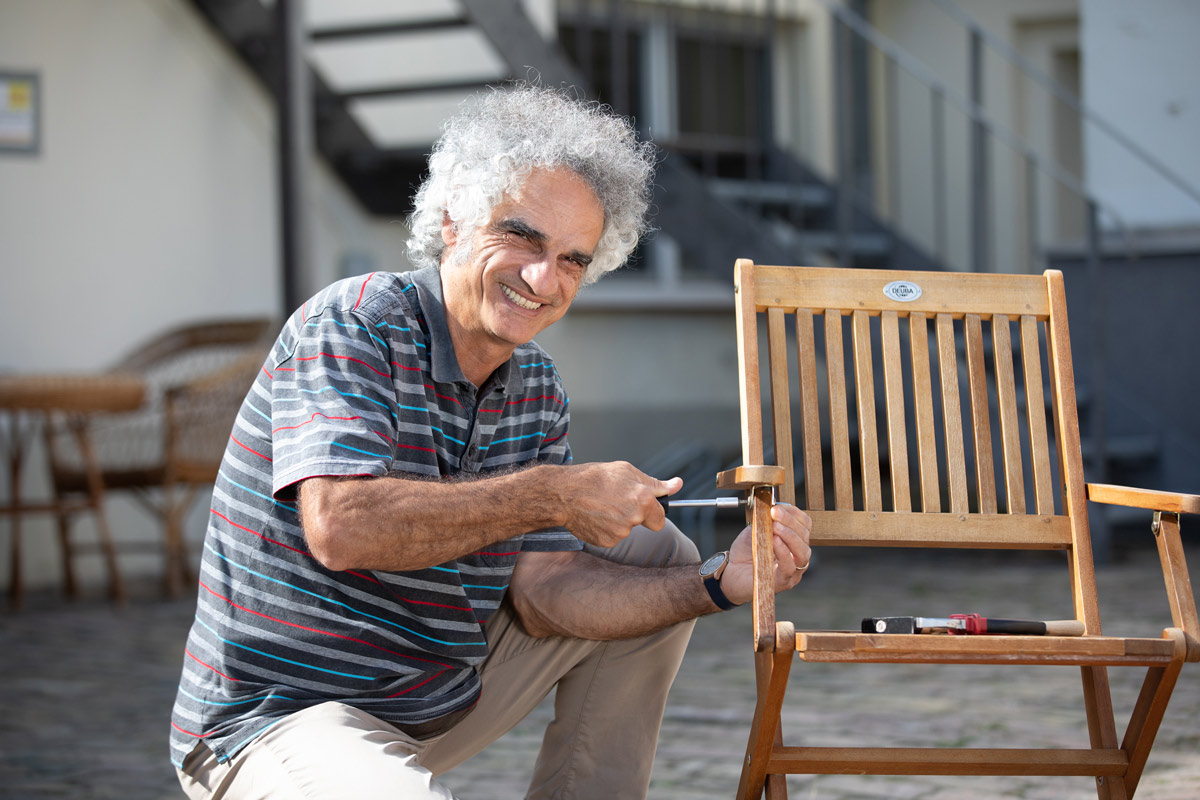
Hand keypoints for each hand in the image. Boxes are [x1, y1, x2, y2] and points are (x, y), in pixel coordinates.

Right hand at [559, 462, 682, 547]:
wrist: (563, 493)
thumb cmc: (595, 478)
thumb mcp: (626, 471)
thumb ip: (655, 483)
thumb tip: (677, 485)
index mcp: (644, 498)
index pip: (661, 517)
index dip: (653, 511)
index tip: (645, 507)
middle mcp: (634, 517)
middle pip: (645, 524)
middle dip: (637, 516)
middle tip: (618, 503)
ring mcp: (620, 532)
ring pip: (627, 530)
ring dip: (619, 521)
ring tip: (602, 506)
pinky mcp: (607, 542)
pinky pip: (613, 537)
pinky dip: (606, 529)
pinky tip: (595, 516)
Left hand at [719, 502, 811, 604]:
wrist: (731, 573)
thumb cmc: (746, 553)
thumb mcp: (756, 530)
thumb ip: (766, 520)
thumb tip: (773, 507)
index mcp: (794, 542)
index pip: (804, 525)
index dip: (793, 513)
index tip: (777, 506)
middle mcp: (798, 556)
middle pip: (804, 536)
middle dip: (790, 522)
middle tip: (774, 513)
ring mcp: (793, 571)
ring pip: (802, 552)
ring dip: (789, 536)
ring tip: (775, 526)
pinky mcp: (783, 582)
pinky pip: (789, 567)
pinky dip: (783, 552)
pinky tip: (774, 541)